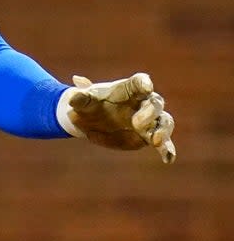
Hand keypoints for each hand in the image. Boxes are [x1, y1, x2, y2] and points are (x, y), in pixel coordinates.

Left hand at [60, 73, 175, 163]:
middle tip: (136, 124)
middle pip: (155, 102)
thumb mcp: (82, 101)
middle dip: (150, 112)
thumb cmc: (88, 104)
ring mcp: (149, 120)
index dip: (144, 83)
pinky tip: (168, 158)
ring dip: (163, 131)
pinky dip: (167, 149)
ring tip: (156, 141)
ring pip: (165, 121)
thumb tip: (72, 98)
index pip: (139, 81)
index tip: (146, 86)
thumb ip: (80, 98)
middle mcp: (143, 102)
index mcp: (128, 88)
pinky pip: (163, 143)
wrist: (90, 121)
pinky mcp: (149, 137)